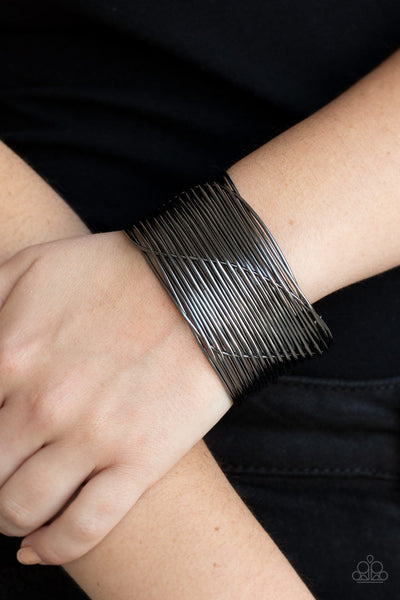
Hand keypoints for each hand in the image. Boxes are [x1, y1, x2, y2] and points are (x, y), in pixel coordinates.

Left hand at [0, 231, 231, 564]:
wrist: (203, 288)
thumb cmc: (117, 272)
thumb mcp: (30, 266)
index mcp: (9, 354)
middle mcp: (43, 405)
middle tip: (2, 471)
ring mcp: (92, 438)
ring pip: (20, 508)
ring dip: (7, 517)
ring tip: (13, 510)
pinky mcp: (139, 461)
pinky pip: (83, 528)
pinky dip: (52, 549)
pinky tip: (37, 548)